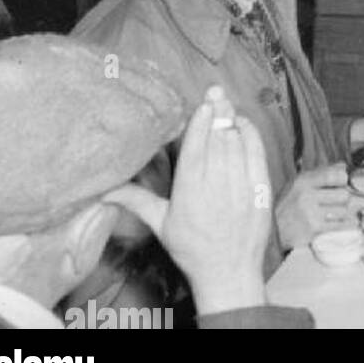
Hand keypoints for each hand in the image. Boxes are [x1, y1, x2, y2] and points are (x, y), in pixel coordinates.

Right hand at [103, 88, 271, 316]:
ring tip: (226, 103)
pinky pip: (257, 154)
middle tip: (216, 91)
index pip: (195, 151)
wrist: (228, 271)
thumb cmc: (191, 248)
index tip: (202, 104)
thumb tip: (103, 190)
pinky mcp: (260, 189)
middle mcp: (215, 188)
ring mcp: (240, 187)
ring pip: (236, 144)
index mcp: (189, 194)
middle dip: (217, 114)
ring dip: (232, 121)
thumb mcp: (161, 224)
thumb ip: (136, 201)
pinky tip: (243, 124)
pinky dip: (251, 135)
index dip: (200, 125)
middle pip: (217, 142)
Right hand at [274, 163, 358, 248]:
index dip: (343, 179)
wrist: (272, 230)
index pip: (336, 175)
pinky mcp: (314, 230)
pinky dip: (344, 224)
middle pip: (344, 194)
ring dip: (344, 212)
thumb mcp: (299, 183)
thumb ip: (322, 173)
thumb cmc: (288, 205)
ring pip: (344, 211)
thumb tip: (343, 166)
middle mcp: (307, 196)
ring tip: (336, 212)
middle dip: (345, 198)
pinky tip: (342, 222)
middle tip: (339, 201)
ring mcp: (311, 214)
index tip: (342, 183)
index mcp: (304, 181)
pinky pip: (340, 225)